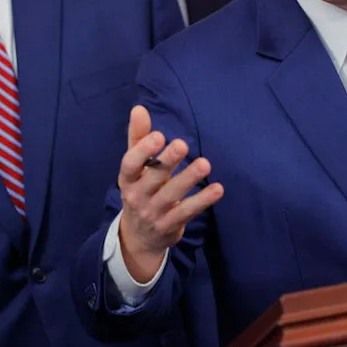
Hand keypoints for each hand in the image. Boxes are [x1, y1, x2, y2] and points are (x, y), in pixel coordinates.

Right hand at [117, 106, 223, 282]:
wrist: (139, 237)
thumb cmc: (140, 190)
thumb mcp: (136, 167)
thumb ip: (138, 138)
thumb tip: (139, 108)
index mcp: (128, 178)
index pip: (130, 164)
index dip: (143, 150)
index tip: (158, 135)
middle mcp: (137, 196)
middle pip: (152, 178)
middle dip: (167, 161)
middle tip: (182, 144)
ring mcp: (153, 213)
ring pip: (171, 195)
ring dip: (188, 179)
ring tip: (205, 164)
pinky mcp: (170, 225)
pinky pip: (187, 212)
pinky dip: (202, 201)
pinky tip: (218, 189)